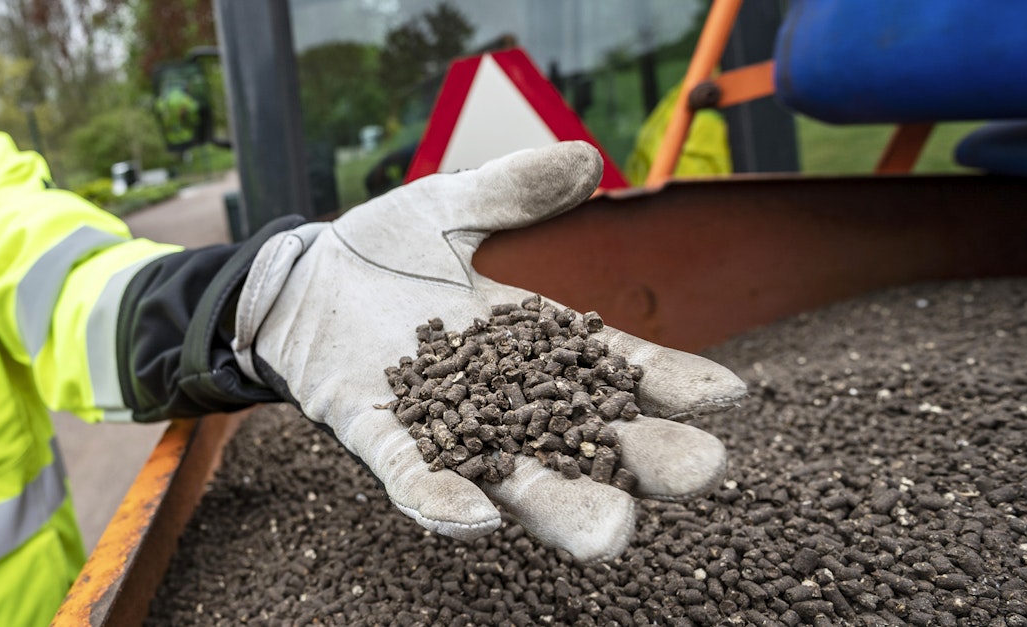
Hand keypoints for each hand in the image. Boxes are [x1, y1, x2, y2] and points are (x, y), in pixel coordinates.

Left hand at [233, 143, 746, 561]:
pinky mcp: (380, 439)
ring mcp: (446, 429)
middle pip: (589, 444)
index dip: (674, 384)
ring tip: (611, 531)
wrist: (296, 280)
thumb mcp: (449, 208)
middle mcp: (506, 403)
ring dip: (562, 508)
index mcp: (537, 348)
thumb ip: (511, 191)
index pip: (619, 370)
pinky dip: (444, 500)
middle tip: (698, 472)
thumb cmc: (381, 252)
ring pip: (516, 484)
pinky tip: (478, 518)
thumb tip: (584, 160)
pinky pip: (414, 480)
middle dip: (644, 463)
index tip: (730, 397)